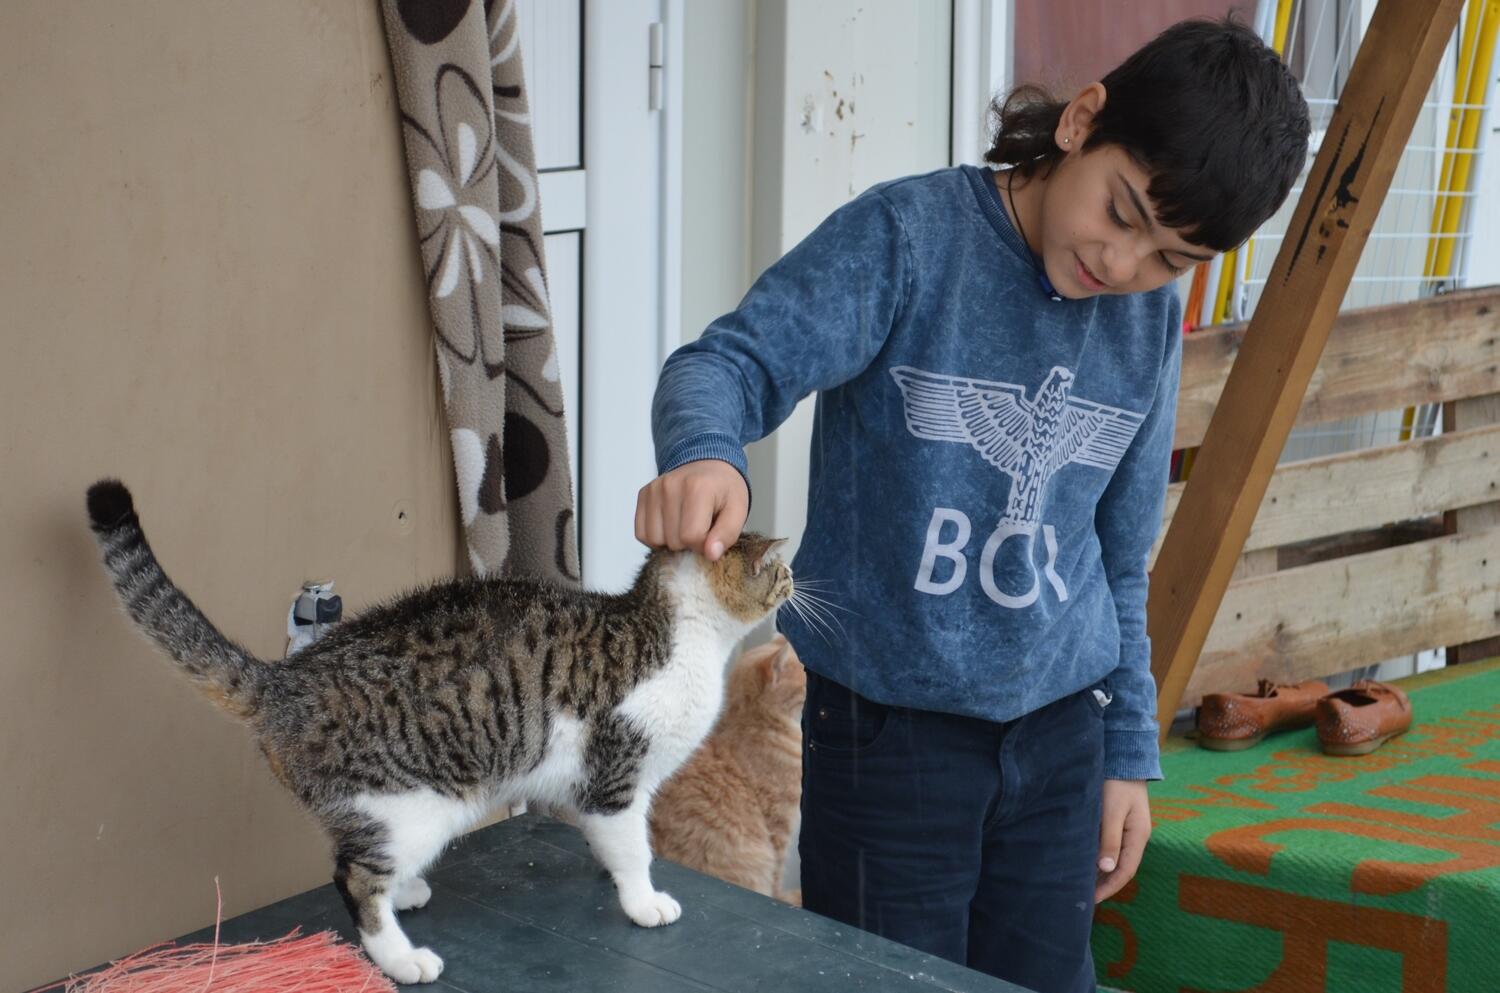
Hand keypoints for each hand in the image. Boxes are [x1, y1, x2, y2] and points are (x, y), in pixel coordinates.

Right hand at [635, 460, 748, 560]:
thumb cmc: (724, 490)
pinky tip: (670, 526)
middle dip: (688, 544)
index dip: (702, 546)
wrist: (709, 466)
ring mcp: (654, 489)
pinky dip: (656, 537)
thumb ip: (727, 534)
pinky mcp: (643, 495)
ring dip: (671, 542)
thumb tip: (711, 554)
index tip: (711, 536)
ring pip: (654, 540)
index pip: (691, 536)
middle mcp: (671, 485)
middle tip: (699, 528)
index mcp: (697, 487)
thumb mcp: (738, 511)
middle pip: (673, 541)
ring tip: (685, 526)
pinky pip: (642, 533)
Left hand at [1095, 778, 1149, 902]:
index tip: (1093, 899)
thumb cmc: (1117, 784)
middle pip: (1121, 868)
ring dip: (1101, 872)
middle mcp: (1135, 837)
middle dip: (1105, 884)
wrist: (1123, 759)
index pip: (1126, 871)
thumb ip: (1110, 839)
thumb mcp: (1112, 812)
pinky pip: (1110, 847)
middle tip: (1084, 896)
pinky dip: (1099, 858)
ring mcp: (1128, 830)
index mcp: (1138, 837)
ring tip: (1083, 884)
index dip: (1110, 887)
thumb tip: (1106, 868)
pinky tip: (1086, 863)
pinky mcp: (1119, 823)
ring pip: (1115, 858)